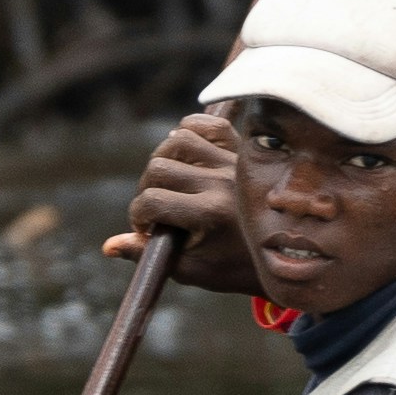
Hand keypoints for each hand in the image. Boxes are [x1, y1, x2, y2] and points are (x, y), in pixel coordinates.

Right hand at [106, 106, 260, 295]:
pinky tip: (185, 153)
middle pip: (159, 167)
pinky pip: (210, 124)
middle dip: (145, 189)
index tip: (144, 228)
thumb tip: (108, 246)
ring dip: (163, 158)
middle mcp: (221, 183)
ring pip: (179, 139)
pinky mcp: (243, 150)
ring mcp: (233, 162)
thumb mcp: (192, 269)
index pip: (152, 201)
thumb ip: (148, 255)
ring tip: (168, 181)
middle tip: (155, 207)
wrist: (287, 253)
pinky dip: (189, 131)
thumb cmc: (234, 266)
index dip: (137, 216)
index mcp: (209, 214)